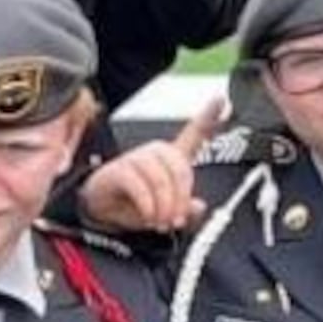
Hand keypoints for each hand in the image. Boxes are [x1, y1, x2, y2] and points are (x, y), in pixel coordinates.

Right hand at [80, 96, 224, 233]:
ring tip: (161, 222)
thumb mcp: (165, 213)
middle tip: (177, 219)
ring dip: (164, 206)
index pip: (193, 133)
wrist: (102, 210)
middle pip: (180, 168)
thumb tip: (198, 206)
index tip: (220, 99)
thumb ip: (185, 211)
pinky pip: (139, 186)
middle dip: (182, 198)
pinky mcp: (118, 170)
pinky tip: (148, 216)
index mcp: (172, 159)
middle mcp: (156, 154)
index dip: (208, 116)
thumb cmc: (134, 205)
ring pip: (161, 179)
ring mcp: (137, 159)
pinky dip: (147, 206)